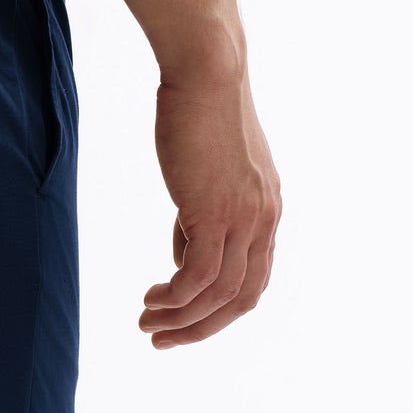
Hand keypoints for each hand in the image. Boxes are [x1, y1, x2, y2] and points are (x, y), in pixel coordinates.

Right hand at [141, 76, 281, 346]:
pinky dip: (173, 298)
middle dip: (201, 329)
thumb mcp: (207, 172)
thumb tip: (184, 252)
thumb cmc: (199, 112)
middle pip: (241, 300)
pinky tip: (150, 298)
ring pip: (218, 295)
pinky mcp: (215, 212)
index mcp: (266, 212)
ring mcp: (243, 218)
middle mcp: (263, 221)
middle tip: (162, 339)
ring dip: (180, 319)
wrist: (208, 73)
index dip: (218, 311)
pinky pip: (196, 278)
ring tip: (146, 322)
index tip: (183, 320)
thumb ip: (201, 214)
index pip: (252, 280)